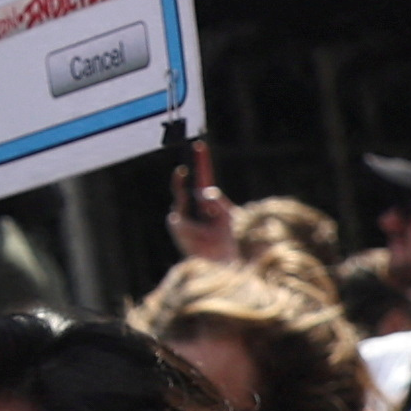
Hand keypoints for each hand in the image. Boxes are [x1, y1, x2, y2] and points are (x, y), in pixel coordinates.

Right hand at [167, 145, 231, 264]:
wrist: (226, 264)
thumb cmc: (232, 242)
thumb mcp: (230, 216)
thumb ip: (217, 200)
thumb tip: (203, 192)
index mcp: (208, 203)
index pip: (204, 177)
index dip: (202, 162)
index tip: (200, 146)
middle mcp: (194, 208)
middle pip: (190, 183)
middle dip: (192, 169)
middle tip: (195, 153)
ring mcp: (184, 216)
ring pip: (188, 195)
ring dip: (201, 200)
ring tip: (209, 210)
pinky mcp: (178, 225)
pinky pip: (183, 209)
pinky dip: (194, 211)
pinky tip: (203, 221)